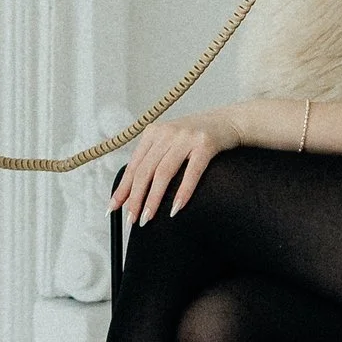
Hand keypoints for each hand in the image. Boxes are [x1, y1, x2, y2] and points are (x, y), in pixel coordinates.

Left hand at [111, 107, 240, 227]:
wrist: (229, 120)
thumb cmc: (197, 138)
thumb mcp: (171, 142)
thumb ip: (154, 160)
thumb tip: (133, 194)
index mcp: (154, 133)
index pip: (134, 166)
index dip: (123, 188)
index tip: (113, 208)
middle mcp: (167, 132)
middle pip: (145, 171)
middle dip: (136, 198)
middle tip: (132, 220)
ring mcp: (186, 137)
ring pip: (164, 172)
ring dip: (154, 198)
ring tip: (148, 218)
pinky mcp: (205, 144)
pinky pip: (192, 172)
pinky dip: (183, 192)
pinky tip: (176, 208)